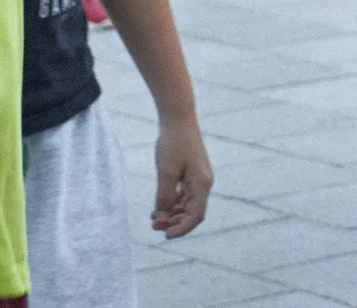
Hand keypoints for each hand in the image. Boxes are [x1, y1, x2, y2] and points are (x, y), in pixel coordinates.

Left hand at [151, 118, 211, 238]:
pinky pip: (183, 197)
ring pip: (186, 206)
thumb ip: (164, 196)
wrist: (178, 120)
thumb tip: (162, 216)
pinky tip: (157, 209)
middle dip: (174, 223)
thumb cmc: (173, 144)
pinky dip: (171, 205)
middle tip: (154, 227)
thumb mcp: (165, 172)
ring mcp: (197, 180)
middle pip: (192, 213)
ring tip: (153, 219)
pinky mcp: (190, 175)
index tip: (166, 236)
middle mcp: (203, 184)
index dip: (182, 228)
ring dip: (171, 215)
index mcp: (202, 184)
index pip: (196, 215)